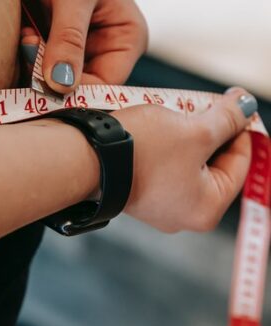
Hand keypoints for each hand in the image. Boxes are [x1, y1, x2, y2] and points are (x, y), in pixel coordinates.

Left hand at [21, 0, 147, 93]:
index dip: (77, 92)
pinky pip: (43, 66)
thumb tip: (61, 84)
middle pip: (80, 85)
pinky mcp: (58, 47)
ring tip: (27, 36)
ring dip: (37, 65)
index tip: (48, 87)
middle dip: (52, 76)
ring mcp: (81, 51)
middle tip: (31, 50)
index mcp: (126, 39)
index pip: (105, 84)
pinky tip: (25, 35)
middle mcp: (106, 50)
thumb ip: (69, 39)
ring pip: (58, 79)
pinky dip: (30, 56)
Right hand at [112, 88, 256, 232]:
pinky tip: (160, 129)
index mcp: (206, 209)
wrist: (85, 159)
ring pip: (187, 164)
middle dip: (212, 132)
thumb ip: (228, 118)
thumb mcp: (195, 130)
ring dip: (189, 137)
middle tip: (206, 106)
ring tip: (180, 114)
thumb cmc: (139, 153)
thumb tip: (245, 107)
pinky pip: (165, 168)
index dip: (241, 129)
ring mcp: (159, 206)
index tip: (237, 106)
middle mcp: (184, 214)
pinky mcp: (140, 194)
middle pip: (213, 165)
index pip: (240, 164)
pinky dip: (168, 147)